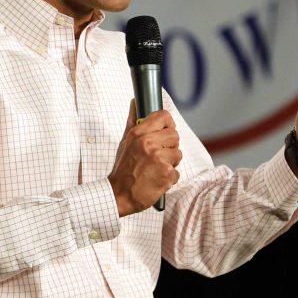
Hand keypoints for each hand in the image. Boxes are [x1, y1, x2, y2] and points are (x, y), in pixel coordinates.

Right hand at [108, 100, 181, 215]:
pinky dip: (169, 179)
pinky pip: (177, 173)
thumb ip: (132, 122)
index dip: (168, 124)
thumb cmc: (123, 169)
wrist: (118, 195)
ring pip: (178, 155)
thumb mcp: (125, 142)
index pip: (164, 117)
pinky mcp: (166, 174)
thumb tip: (134, 102)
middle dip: (170, 147)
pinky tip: (157, 180)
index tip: (166, 132)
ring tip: (156, 169)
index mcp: (139, 134)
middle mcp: (149, 143)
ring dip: (170, 164)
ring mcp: (158, 159)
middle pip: (175, 136)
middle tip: (160, 156)